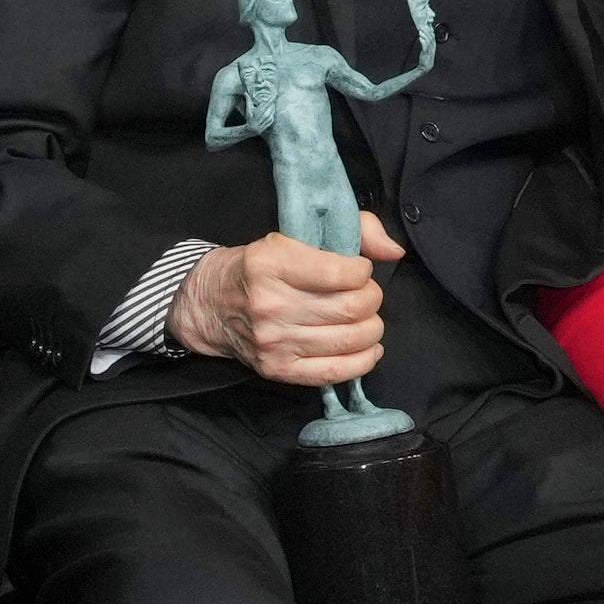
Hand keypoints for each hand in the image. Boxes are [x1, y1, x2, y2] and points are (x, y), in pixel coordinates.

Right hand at [173, 210, 399, 386]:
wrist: (210, 304)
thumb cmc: (258, 266)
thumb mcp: (292, 235)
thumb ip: (351, 231)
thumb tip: (394, 251)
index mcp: (271, 263)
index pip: (342, 273)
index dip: (363, 271)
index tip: (358, 270)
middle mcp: (270, 304)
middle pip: (350, 308)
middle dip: (371, 300)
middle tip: (365, 295)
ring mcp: (273, 341)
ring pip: (349, 340)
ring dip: (371, 328)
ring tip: (365, 318)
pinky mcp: (278, 369)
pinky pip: (335, 372)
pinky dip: (363, 361)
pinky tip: (368, 347)